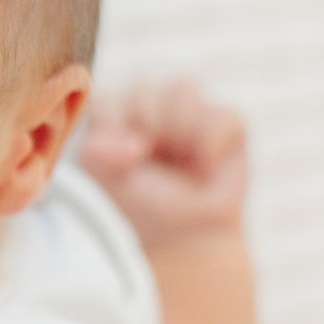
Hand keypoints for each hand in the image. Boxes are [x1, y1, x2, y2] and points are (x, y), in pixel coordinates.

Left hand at [79, 79, 248, 249]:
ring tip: (178, 162)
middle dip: (145, 128)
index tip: (123, 159)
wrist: (183, 237)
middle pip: (144, 86)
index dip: (113, 126)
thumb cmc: (139, 204)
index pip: (108, 96)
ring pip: (182, 88)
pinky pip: (222, 114)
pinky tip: (204, 171)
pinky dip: (210, 147)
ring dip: (176, 132)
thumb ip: (96, 152)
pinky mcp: (227, 122)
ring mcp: (190, 110)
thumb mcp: (104, 178)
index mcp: (114, 113)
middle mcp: (150, 105)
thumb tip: (134, 144)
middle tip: (150, 160)